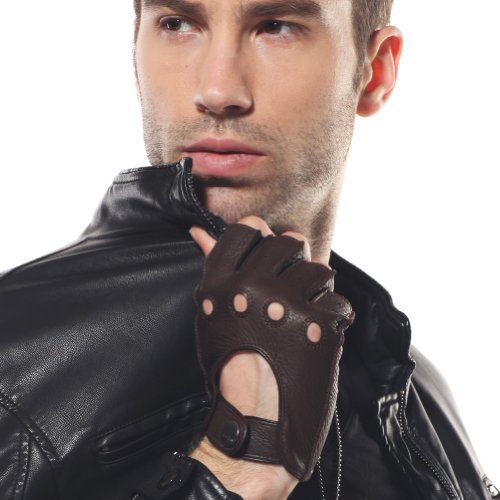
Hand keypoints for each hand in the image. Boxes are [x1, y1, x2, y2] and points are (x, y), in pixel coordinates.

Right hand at [189, 215, 352, 495]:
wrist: (256, 424)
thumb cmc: (232, 371)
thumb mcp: (213, 316)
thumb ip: (215, 269)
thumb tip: (200, 231)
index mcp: (220, 284)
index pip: (248, 229)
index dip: (263, 240)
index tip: (269, 257)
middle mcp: (250, 287)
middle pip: (288, 241)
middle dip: (295, 263)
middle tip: (290, 292)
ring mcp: (284, 304)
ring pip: (319, 270)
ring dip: (317, 293)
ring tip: (303, 318)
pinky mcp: (317, 324)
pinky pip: (338, 301)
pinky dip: (333, 320)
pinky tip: (317, 338)